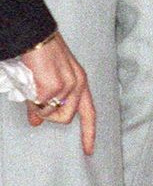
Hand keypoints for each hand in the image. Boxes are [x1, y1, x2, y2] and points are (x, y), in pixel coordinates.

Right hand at [22, 32, 96, 154]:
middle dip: (48, 116)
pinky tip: (29, 82)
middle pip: (65, 118)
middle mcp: (78, 84)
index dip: (89, 133)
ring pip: (49, 113)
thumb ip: (48, 100)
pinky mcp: (53, 85)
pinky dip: (30, 98)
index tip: (88, 150)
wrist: (34, 35)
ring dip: (38, 106)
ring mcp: (67, 85)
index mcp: (80, 82)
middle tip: (35, 102)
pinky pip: (39, 104)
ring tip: (32, 86)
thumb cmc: (40, 54)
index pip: (89, 112)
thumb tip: (36, 122)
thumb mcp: (50, 77)